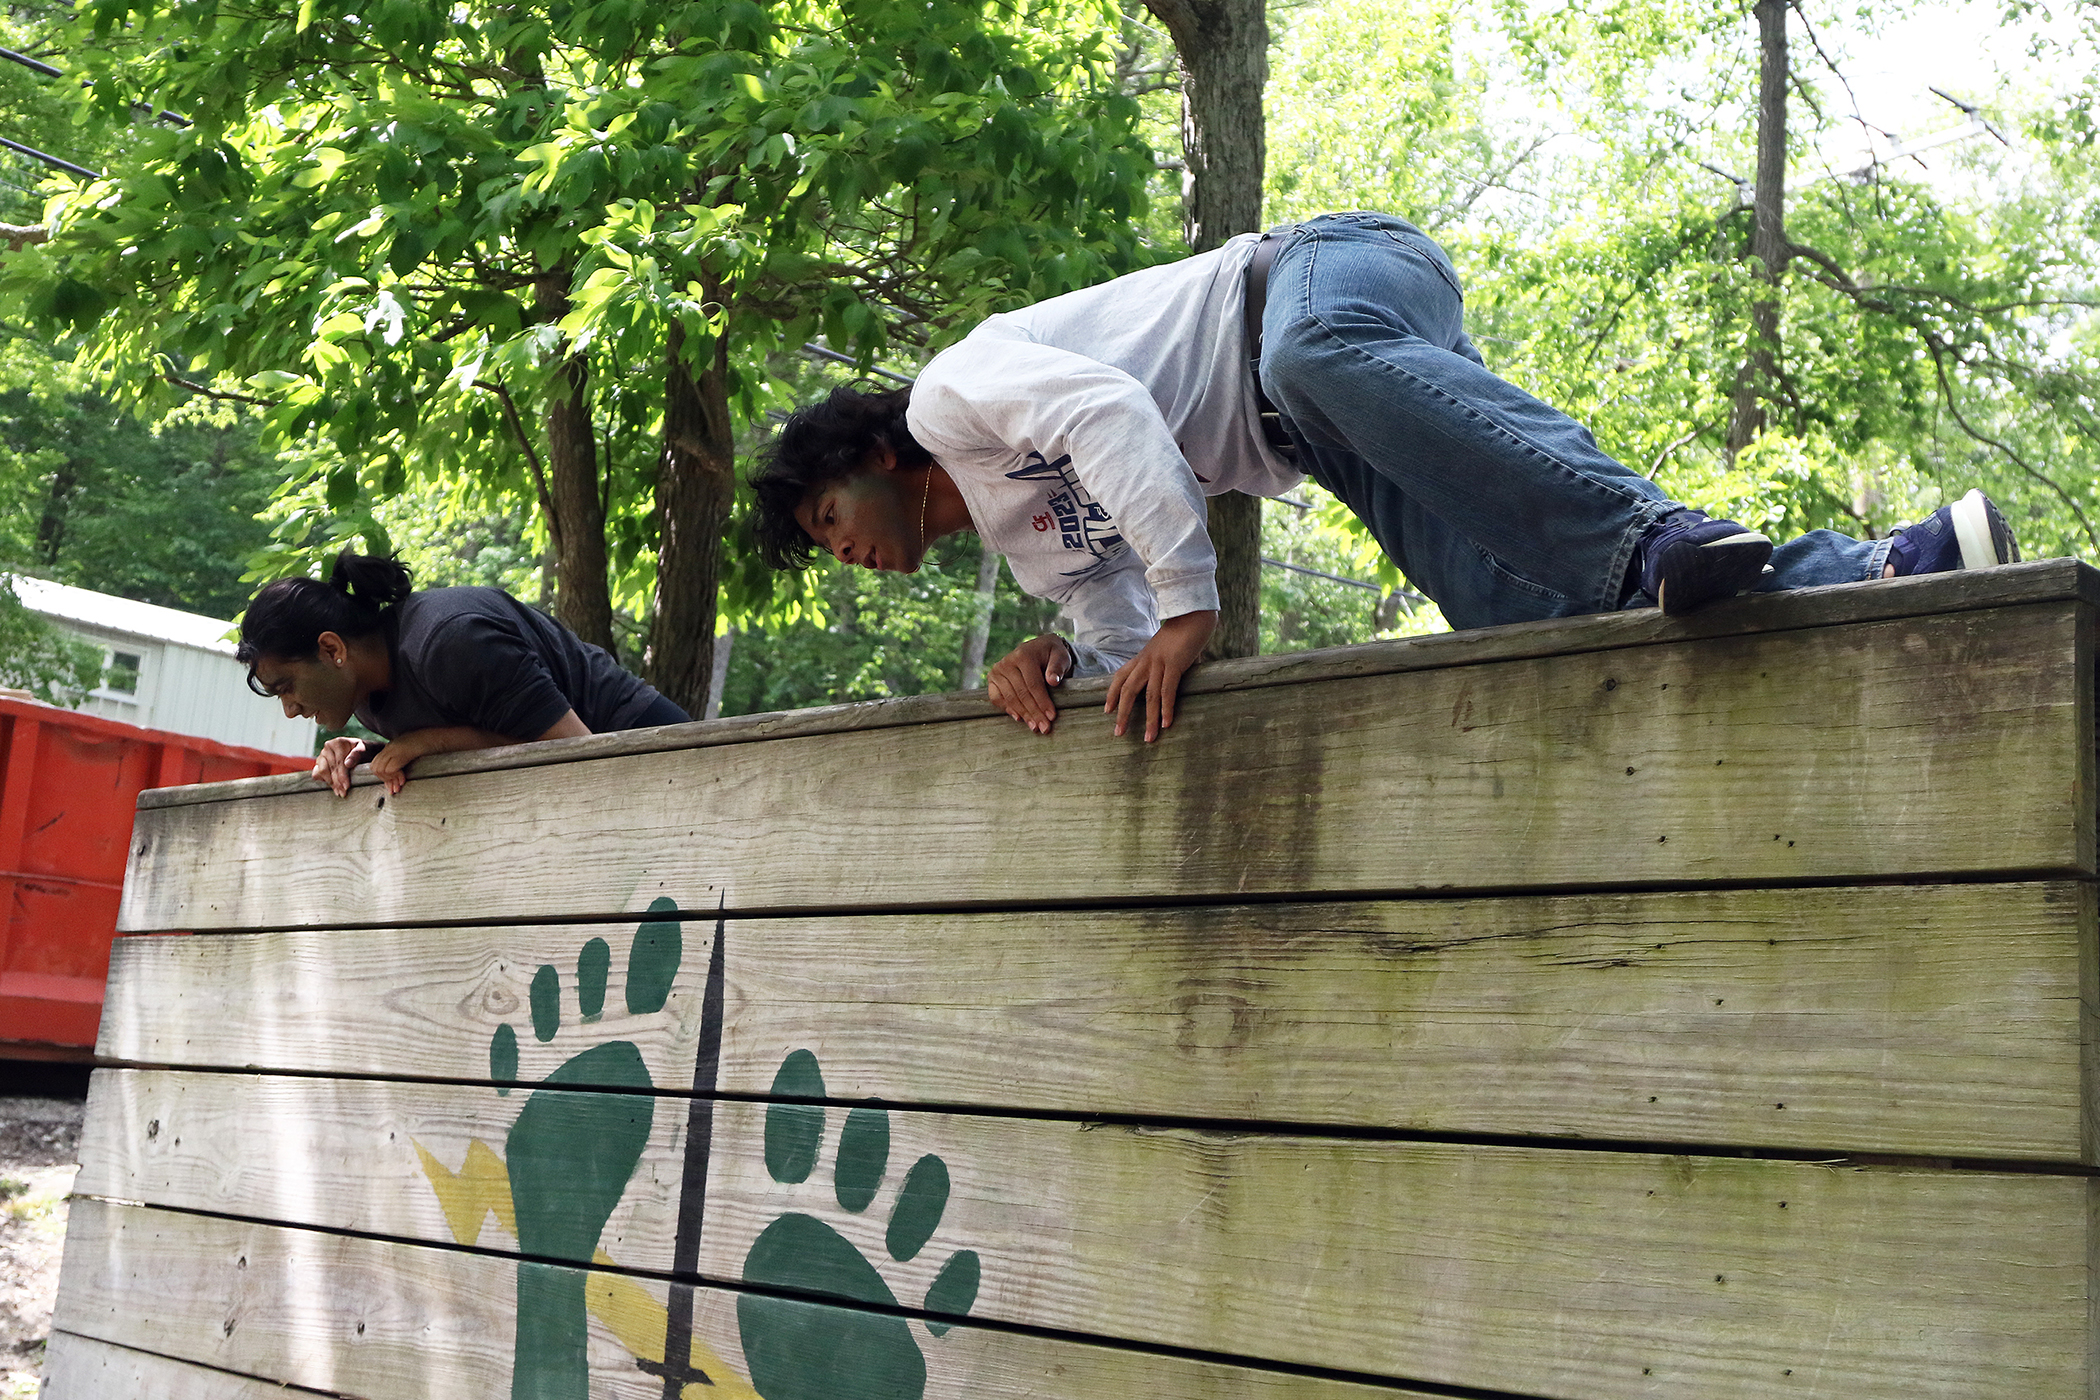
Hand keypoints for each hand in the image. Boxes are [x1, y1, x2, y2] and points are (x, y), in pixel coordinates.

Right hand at [310, 736, 366, 797]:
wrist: (362, 751)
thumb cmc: (364, 750)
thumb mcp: (364, 750)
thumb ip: (357, 754)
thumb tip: (347, 763)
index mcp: (338, 743)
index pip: (339, 762)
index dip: (342, 776)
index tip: (347, 786)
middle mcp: (328, 747)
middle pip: (331, 768)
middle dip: (338, 783)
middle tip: (343, 793)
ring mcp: (322, 755)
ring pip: (322, 771)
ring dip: (331, 783)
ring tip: (339, 792)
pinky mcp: (318, 763)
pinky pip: (316, 773)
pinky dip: (323, 780)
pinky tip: (333, 786)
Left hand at [367, 730, 438, 795]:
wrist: (433, 737)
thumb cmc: (425, 745)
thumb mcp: (408, 751)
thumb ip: (400, 760)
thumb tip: (396, 777)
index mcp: (390, 747)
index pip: (376, 764)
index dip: (381, 776)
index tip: (390, 785)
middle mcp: (390, 748)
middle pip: (376, 767)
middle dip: (384, 780)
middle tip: (394, 786)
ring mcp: (395, 750)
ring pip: (381, 769)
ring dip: (390, 779)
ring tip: (399, 783)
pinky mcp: (401, 753)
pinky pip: (391, 769)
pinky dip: (396, 776)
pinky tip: (403, 779)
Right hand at [985, 634, 1071, 734]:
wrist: (1039, 648)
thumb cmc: (1052, 654)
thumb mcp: (1061, 656)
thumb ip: (1058, 667)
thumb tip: (1053, 681)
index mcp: (1024, 655)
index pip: (1033, 684)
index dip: (1042, 702)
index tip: (1051, 716)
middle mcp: (1007, 662)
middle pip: (1021, 693)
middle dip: (1034, 712)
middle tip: (1044, 727)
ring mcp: (997, 670)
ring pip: (1010, 698)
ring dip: (1023, 714)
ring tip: (1034, 726)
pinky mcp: (992, 678)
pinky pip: (996, 698)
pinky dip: (1007, 709)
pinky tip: (1019, 718)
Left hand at [1104, 609, 1215, 742]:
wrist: (1192, 614)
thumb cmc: (1183, 632)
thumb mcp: (1168, 650)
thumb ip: (1169, 664)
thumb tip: (1181, 674)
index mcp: (1142, 657)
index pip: (1120, 677)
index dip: (1111, 694)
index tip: (1107, 710)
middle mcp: (1146, 661)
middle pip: (1128, 690)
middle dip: (1123, 713)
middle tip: (1118, 733)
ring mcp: (1159, 663)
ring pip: (1148, 696)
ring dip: (1149, 719)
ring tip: (1149, 738)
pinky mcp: (1174, 664)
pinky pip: (1167, 690)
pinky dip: (1166, 709)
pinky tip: (1167, 724)